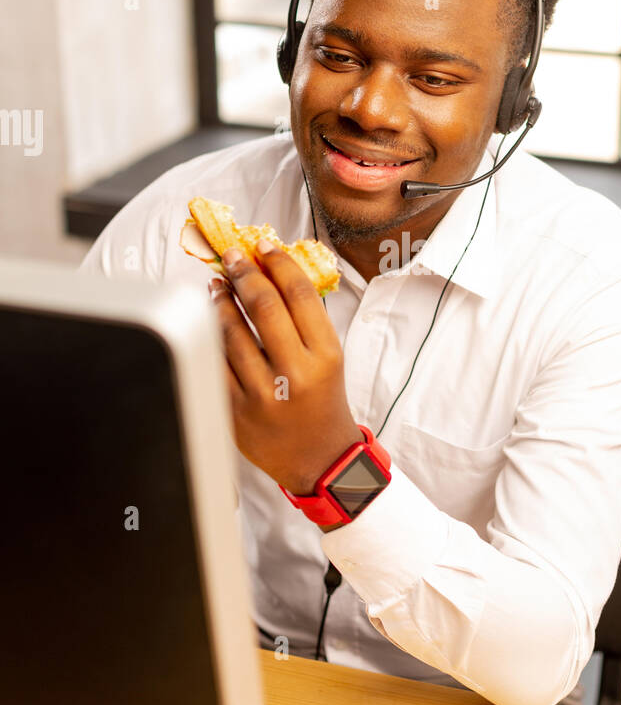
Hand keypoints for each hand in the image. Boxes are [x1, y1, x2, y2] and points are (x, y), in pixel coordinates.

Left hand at [208, 240, 363, 495]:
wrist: (318, 458)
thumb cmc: (322, 400)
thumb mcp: (329, 358)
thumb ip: (305, 319)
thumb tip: (271, 270)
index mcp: (325, 356)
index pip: (300, 294)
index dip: (278, 262)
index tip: (264, 246)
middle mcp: (296, 374)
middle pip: (264, 305)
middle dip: (244, 272)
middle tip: (233, 256)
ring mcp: (263, 395)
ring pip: (231, 331)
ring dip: (221, 300)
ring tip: (218, 285)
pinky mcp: (236, 412)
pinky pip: (214, 363)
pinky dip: (208, 336)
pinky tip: (208, 320)